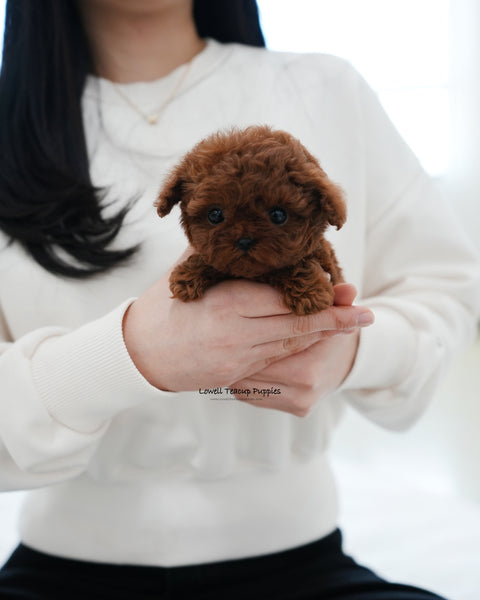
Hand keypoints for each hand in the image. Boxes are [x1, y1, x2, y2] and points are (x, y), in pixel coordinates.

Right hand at [123, 251, 373, 392]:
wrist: (138, 354)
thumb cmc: (162, 307)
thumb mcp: (189, 273)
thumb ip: (221, 256)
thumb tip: (250, 234)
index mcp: (228, 304)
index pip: (286, 300)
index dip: (321, 298)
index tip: (347, 291)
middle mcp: (238, 335)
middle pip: (296, 326)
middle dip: (334, 321)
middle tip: (366, 314)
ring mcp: (238, 360)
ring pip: (290, 346)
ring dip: (322, 336)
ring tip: (351, 326)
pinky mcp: (236, 376)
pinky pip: (274, 361)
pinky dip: (297, 349)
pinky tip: (314, 340)